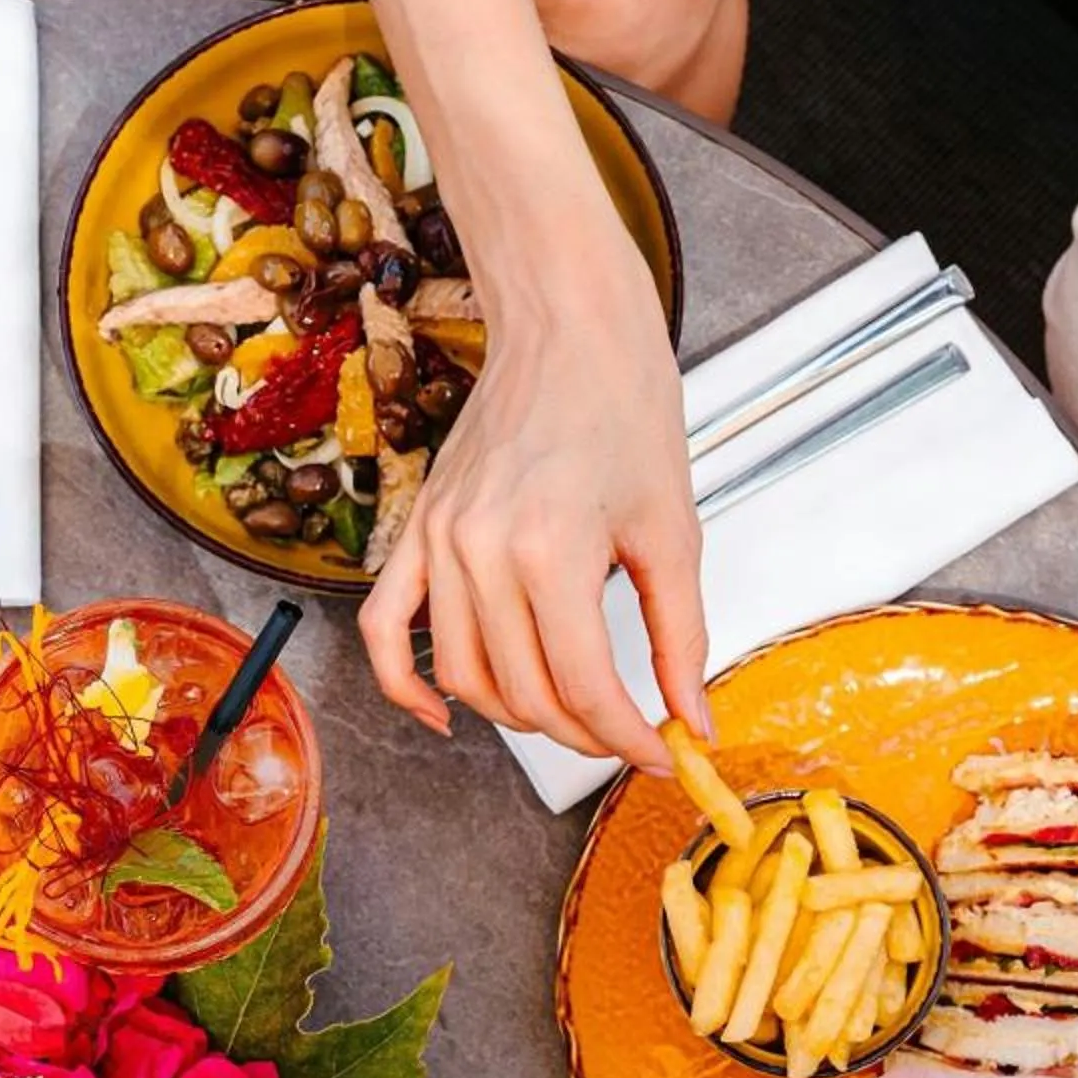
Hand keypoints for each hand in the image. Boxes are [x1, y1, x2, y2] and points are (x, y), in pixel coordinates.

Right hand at [357, 257, 706, 765]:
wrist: (567, 325)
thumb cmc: (624, 404)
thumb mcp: (672, 528)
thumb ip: (681, 635)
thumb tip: (691, 718)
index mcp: (551, 550)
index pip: (584, 685)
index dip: (628, 736)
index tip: (661, 751)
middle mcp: (480, 551)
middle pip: (522, 694)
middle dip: (582, 732)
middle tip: (627, 731)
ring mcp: (438, 541)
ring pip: (464, 677)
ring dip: (517, 715)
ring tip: (567, 713)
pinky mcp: (419, 529)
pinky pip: (386, 630)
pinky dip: (406, 685)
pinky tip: (445, 714)